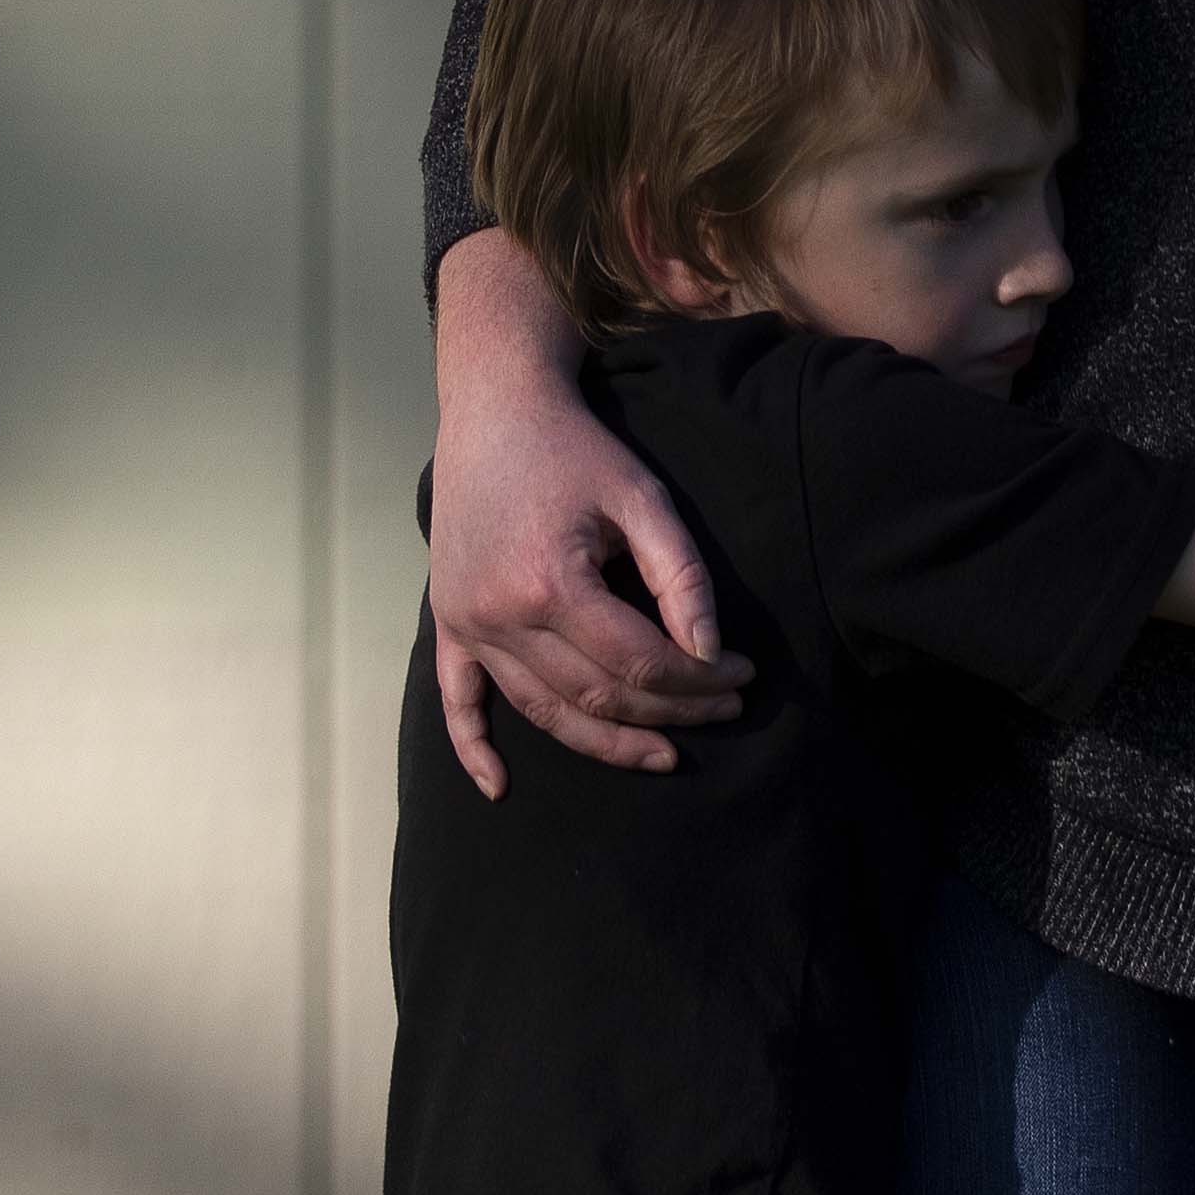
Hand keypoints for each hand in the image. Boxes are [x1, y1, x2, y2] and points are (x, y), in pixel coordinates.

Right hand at [426, 235, 749, 795]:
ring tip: (662, 754)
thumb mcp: (641, 496)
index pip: (638, 664)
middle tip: (723, 711)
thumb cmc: (574, 447)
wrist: (493, 408)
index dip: (699, 681)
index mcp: (550, 585)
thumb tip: (711, 651)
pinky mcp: (450, 621)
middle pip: (595, 696)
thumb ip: (680, 574)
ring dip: (603, 743)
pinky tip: (500, 786)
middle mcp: (499, 617)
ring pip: (542, 711)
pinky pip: (456, 699)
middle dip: (668, 714)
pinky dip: (474, 747)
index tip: (744, 677)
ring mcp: (467, 624)